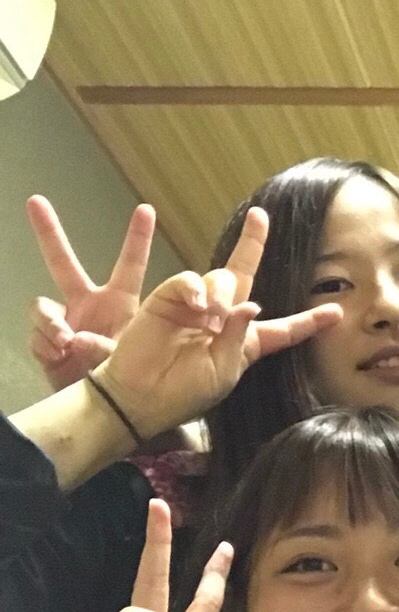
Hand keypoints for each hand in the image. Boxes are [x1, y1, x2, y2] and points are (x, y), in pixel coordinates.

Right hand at [27, 197, 154, 391]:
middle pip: (64, 264)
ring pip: (41, 306)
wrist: (118, 410)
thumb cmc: (143, 379)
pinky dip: (48, 345)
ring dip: (50, 321)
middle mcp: (90, 305)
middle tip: (35, 201)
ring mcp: (66, 323)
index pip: (131, 264)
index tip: (146, 209)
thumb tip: (89, 338)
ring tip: (66, 340)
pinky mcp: (49, 345)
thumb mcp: (149, 357)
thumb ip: (134, 342)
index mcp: (122, 302)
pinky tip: (62, 355)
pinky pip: (40, 337)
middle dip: (49, 234)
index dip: (137, 238)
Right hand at [92, 208, 341, 436]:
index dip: (308, 321)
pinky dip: (196, 288)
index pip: (284, 330)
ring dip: (222, 293)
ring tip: (211, 317)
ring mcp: (196, 306)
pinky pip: (189, 281)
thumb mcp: (224, 371)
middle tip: (260, 216)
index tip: (336, 313)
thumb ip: (240, 338)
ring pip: (221, 278)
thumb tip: (251, 304)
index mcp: (246, 342)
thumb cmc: (186, 391)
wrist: (141, 397)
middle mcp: (224, 318)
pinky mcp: (169, 299)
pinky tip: (199, 306)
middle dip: (253, 243)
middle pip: (244, 275)